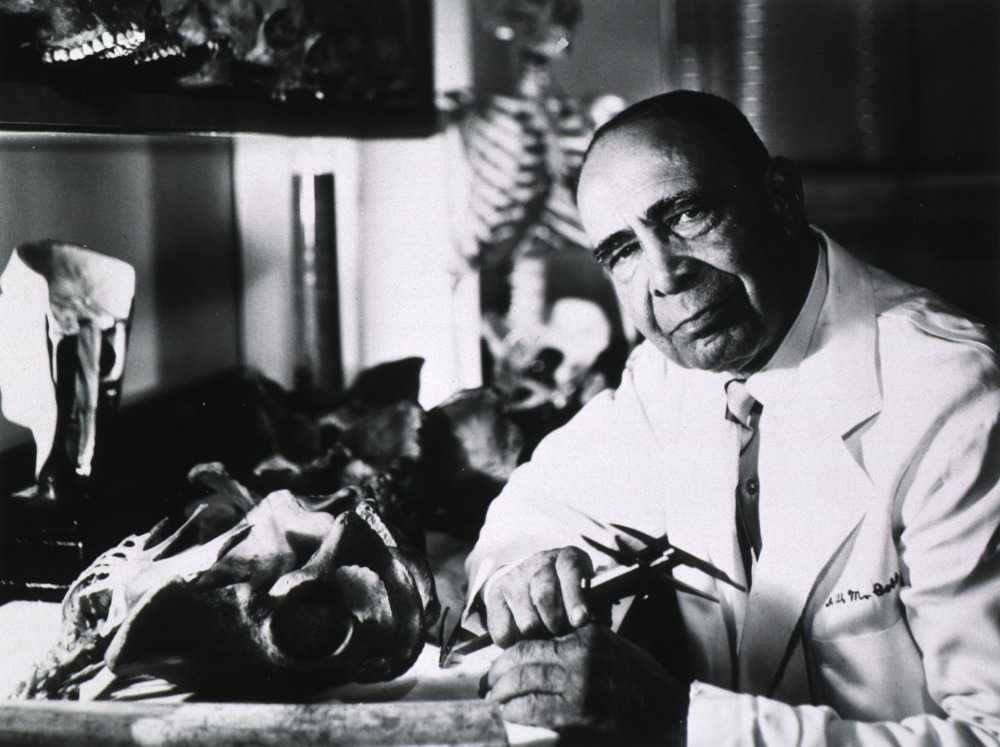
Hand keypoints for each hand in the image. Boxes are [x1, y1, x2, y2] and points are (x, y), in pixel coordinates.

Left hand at [482, 624, 688, 743]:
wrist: (670, 711)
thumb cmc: (639, 681)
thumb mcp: (610, 649)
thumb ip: (577, 648)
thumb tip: (538, 657)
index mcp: (586, 636)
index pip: (534, 641)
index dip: (508, 656)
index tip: (497, 666)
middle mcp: (581, 654)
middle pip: (523, 660)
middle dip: (498, 674)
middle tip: (487, 685)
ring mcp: (581, 683)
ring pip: (524, 682)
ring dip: (502, 693)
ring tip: (494, 701)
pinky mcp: (581, 712)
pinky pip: (536, 708)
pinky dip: (517, 710)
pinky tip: (509, 714)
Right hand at [483, 546, 592, 646]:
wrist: (532, 586)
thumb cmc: (570, 599)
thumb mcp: (588, 595)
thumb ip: (596, 608)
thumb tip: (593, 625)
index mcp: (567, 558)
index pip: (570, 570)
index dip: (575, 596)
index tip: (581, 619)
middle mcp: (539, 563)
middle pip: (545, 596)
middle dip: (557, 623)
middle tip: (562, 636)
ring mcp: (515, 578)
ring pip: (527, 619)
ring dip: (538, 636)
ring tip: (546, 640)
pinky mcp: (496, 595)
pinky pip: (503, 629)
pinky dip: (515, 643)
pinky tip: (525, 641)